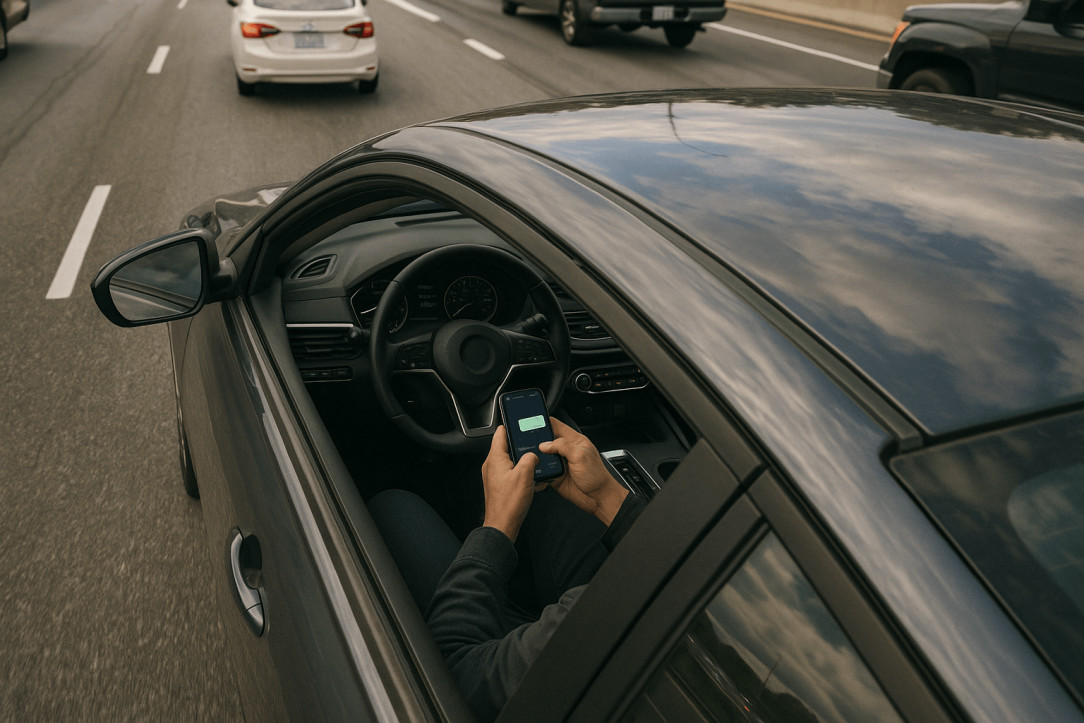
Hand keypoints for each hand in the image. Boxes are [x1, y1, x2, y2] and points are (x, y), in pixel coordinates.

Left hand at [481, 425, 538, 541]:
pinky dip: (519, 471)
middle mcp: (491, 465)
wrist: (503, 524)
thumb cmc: (509, 503)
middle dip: (519, 445)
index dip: (510, 425)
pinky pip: (510, 471)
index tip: (518, 421)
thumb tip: (533, 454)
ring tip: (533, 463)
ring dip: (521, 460)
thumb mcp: (525, 475)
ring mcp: (494, 475)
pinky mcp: (498, 484)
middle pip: (505, 446)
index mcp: (495, 458)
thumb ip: (530, 458)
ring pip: (509, 459)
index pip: (500, 433)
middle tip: (531, 444)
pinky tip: (530, 478)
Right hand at [539, 418, 627, 525]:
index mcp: (574, 440)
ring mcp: (559, 463)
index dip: (545, 422)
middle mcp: (565, 450)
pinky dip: (537, 469)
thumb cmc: (597, 476)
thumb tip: (544, 444)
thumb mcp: (581, 456)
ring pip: (541, 455)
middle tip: (528, 441)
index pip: (556, 425)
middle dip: (537, 439)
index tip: (533, 422)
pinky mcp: (554, 475)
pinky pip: (542, 470)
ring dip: (536, 456)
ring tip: (531, 456)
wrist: (598, 498)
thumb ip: (562, 446)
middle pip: (546, 439)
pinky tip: (535, 468)